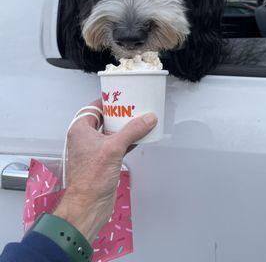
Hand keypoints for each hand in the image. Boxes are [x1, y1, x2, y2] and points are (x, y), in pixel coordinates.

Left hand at [53, 99, 156, 242]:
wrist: (89, 205)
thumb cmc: (93, 176)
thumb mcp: (114, 148)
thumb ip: (132, 131)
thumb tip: (149, 118)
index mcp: (80, 129)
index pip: (93, 108)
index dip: (107, 101)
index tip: (122, 96)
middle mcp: (86, 138)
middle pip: (104, 119)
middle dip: (119, 114)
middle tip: (134, 107)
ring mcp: (95, 150)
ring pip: (111, 133)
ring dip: (125, 128)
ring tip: (140, 119)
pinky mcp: (104, 161)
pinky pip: (117, 145)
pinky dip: (128, 141)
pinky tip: (141, 137)